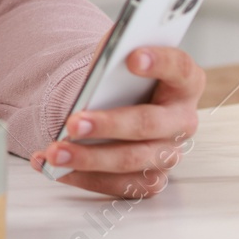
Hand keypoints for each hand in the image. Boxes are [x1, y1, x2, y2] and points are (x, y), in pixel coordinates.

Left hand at [30, 45, 203, 198]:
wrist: (113, 103)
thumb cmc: (119, 77)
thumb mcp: (118, 57)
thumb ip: (116, 52)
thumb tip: (107, 52)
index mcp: (184, 83)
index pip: (181, 69)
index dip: (160, 62)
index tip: (132, 57)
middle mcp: (182, 121)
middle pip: (150, 124)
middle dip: (109, 124)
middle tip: (73, 122)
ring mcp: (168, 153)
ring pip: (132, 161)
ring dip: (89, 158)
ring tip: (55, 152)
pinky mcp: (149, 179)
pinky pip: (119, 186)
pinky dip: (82, 178)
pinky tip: (54, 168)